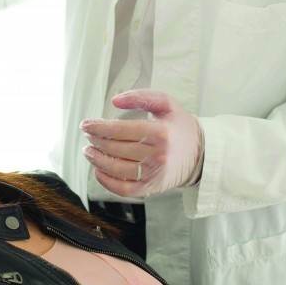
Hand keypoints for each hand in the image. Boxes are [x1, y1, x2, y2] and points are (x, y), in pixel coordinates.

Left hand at [80, 89, 203, 197]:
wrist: (200, 154)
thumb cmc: (179, 127)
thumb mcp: (166, 104)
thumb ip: (141, 96)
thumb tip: (115, 100)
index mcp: (160, 133)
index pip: (120, 130)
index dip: (99, 127)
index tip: (86, 124)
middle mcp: (157, 155)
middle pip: (116, 149)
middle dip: (96, 141)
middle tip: (87, 135)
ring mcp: (154, 174)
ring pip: (116, 169)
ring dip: (97, 160)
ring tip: (89, 151)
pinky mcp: (151, 188)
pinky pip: (124, 189)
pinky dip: (107, 182)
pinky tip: (98, 171)